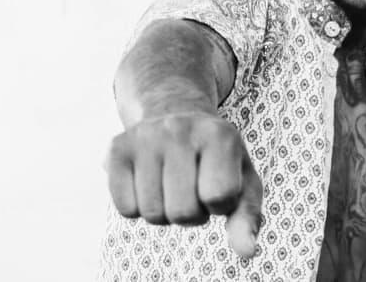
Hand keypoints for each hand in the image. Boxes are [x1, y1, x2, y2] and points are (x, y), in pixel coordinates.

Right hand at [105, 111, 262, 257]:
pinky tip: (150, 183)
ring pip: (152, 214)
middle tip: (193, 189)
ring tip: (173, 186)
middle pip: (183, 211)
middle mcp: (180, 129)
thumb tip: (247, 252)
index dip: (220, 204)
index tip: (218, 184)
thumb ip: (247, 217)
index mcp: (219, 134)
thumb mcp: (241, 180)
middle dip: (192, 213)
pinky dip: (139, 208)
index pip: (218, 197)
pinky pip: (126, 209)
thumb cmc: (217, 157)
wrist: (177, 112)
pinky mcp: (118, 148)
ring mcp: (146, 136)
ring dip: (165, 213)